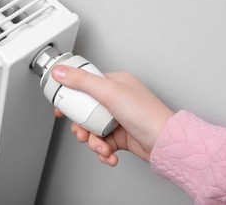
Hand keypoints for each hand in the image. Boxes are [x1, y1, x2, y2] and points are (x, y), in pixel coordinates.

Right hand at [52, 65, 173, 165]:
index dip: (71, 97)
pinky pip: (102, 143)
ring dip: (93, 142)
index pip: (85, 85)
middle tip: (82, 133)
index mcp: (114, 83)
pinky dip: (103, 151)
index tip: (61, 108)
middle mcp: (116, 100)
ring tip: (101, 146)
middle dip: (81, 126)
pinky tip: (109, 153)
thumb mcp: (109, 92)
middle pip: (85, 111)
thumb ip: (82, 81)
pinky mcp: (120, 136)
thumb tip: (60, 72)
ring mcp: (117, 118)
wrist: (164, 142)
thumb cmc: (146, 114)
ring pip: (92, 130)